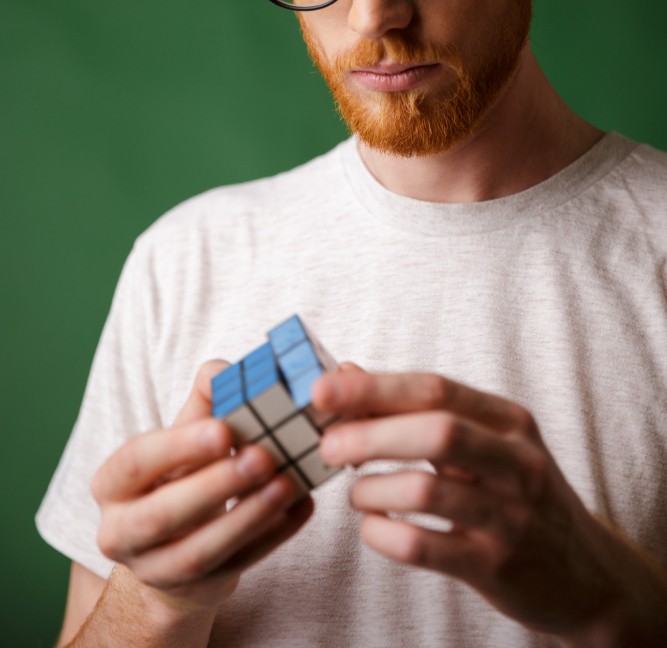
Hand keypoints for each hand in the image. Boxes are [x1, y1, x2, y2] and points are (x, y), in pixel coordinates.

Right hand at [92, 361, 312, 617]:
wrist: (177, 537)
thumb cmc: (182, 469)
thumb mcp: (183, 432)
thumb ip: (203, 398)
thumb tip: (221, 370)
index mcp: (112, 483)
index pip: (136, 462)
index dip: (178, 447)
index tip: (223, 430)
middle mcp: (121, 532)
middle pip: (163, 515)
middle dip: (216, 486)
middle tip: (263, 456)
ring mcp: (156, 570)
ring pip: (199, 551)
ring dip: (247, 516)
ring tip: (287, 483)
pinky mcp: (197, 590)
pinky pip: (236, 567)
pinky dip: (272, 538)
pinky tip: (300, 507)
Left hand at [313, 369, 656, 641]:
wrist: (587, 575)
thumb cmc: (517, 495)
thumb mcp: (484, 442)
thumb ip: (417, 408)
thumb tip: (347, 372)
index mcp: (509, 420)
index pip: (436, 388)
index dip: (375, 387)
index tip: (322, 389)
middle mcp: (517, 461)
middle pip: (436, 431)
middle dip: (370, 434)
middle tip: (328, 445)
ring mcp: (511, 516)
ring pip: (427, 491)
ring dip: (372, 489)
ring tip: (356, 493)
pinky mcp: (497, 567)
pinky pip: (424, 548)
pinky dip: (383, 535)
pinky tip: (373, 529)